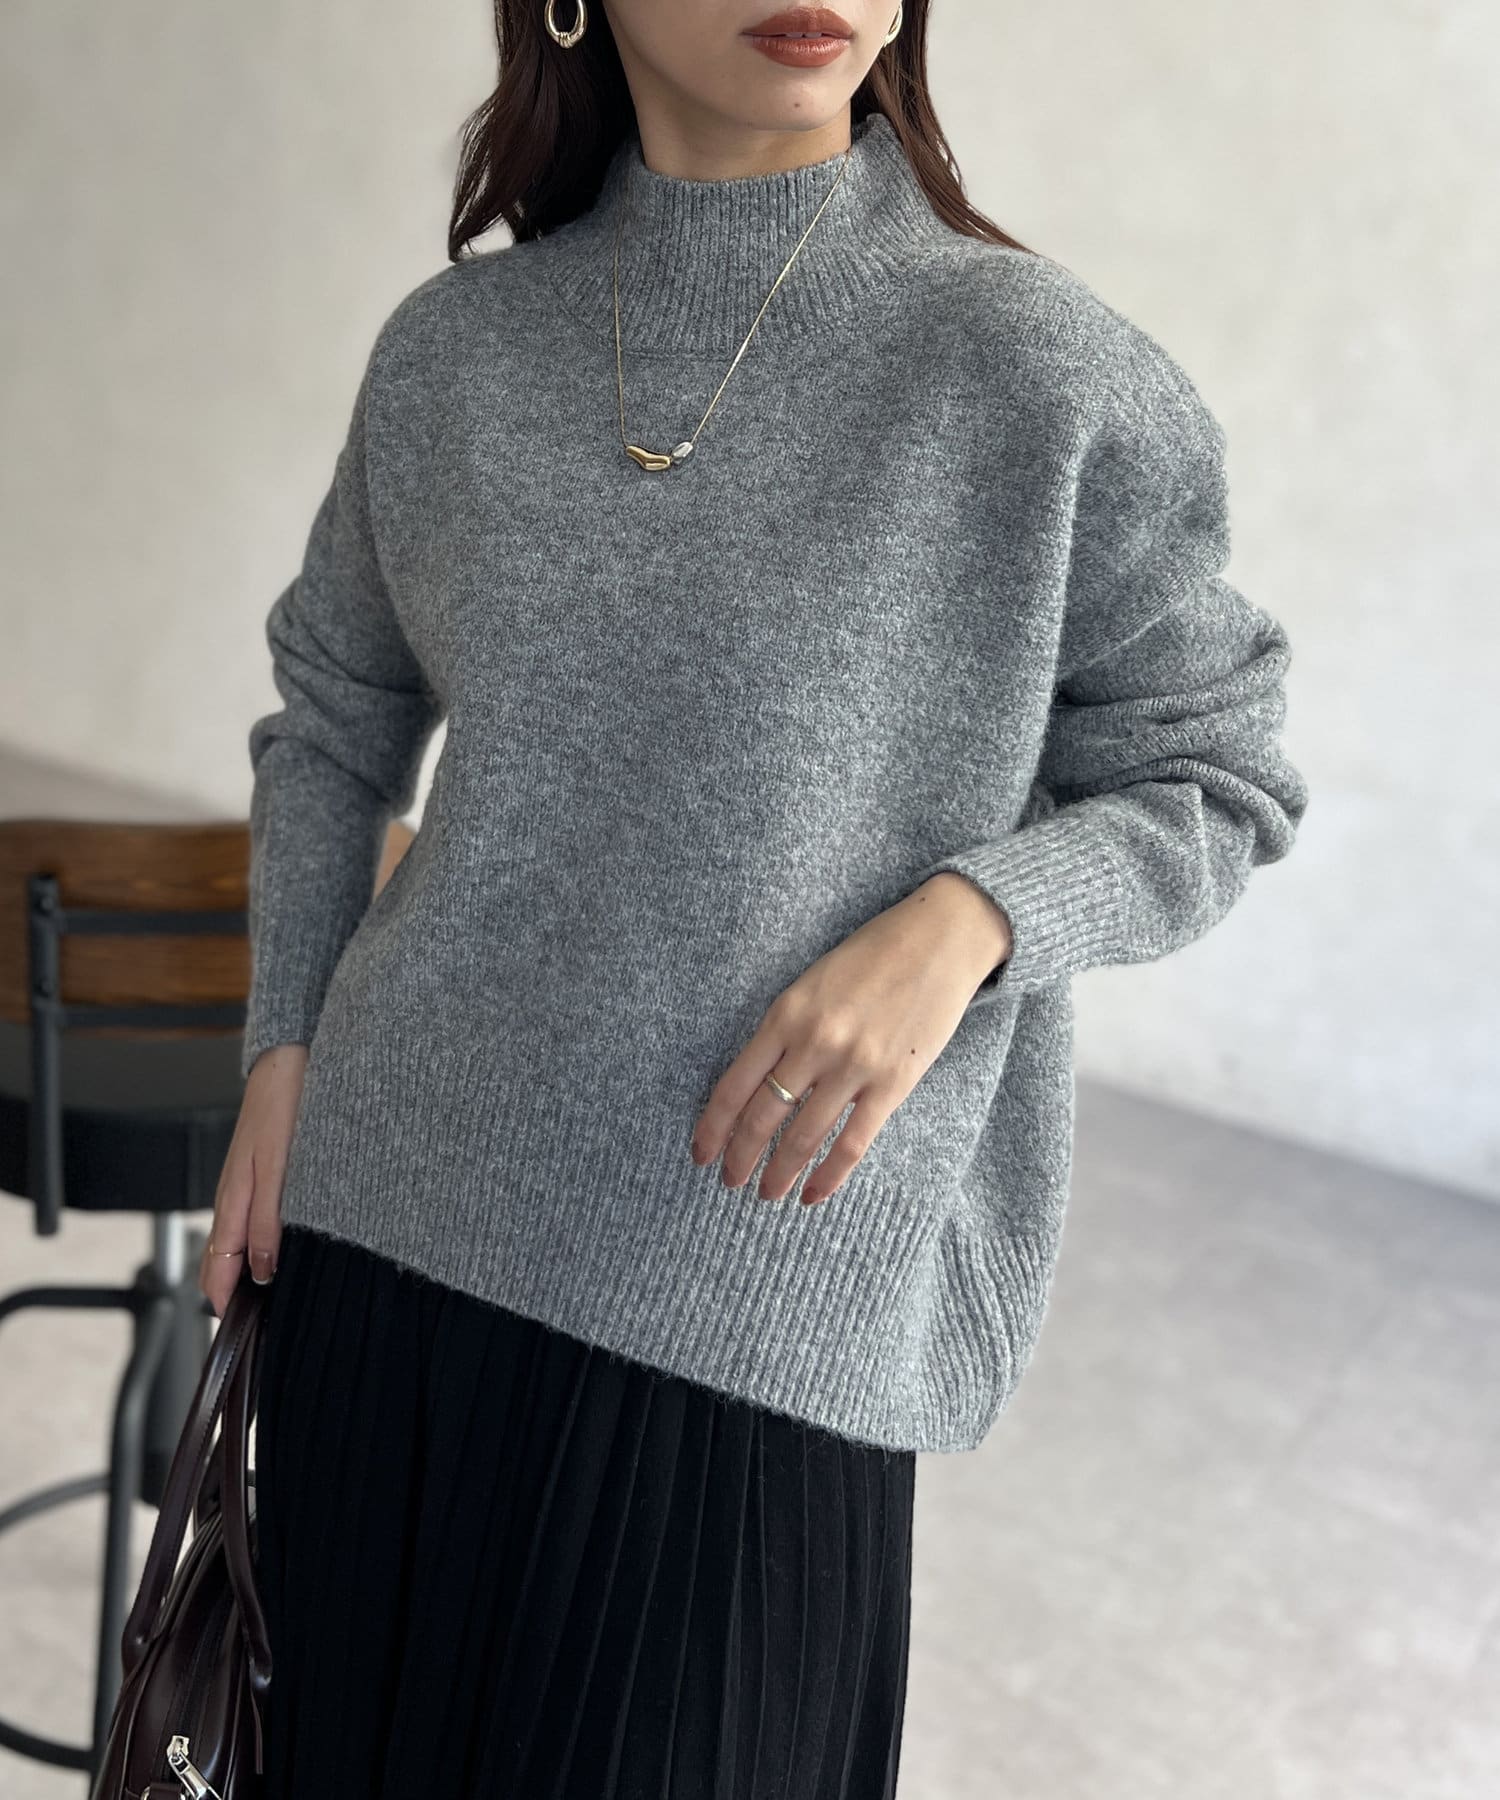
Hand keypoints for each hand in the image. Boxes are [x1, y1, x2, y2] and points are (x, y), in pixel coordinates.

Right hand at [199, 1043, 307, 1316]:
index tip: (245, 1333)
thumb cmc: (282, 1107)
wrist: (288, 1063)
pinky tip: (292, 1249)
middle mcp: (236, 1200)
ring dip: (257, 1270)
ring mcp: (249, 1188)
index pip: (216, 1273)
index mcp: (232, 1204)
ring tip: (286, 1295)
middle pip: (228, 1264)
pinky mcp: (265, 1176)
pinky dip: (268, 1243)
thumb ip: (268, 1220)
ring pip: (244, 1244)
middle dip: (241, 1294)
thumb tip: (263, 1272)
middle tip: (271, 1322)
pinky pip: (258, 1221)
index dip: (226, 1306)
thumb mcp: (278, 1169)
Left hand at [689, 874, 1012, 1205]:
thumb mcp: (812, 983)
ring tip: (768, 1194)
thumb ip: (785, 1030)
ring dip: (780, 1173)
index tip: (701, 1153)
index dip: (713, 1127)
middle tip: (730, 1181)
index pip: (735, 1085)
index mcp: (786, 1014)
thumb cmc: (873, 956)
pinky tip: (812, 1195)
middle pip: (763, 1117)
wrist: (939, 940)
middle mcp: (814, 1043)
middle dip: (740, 1157)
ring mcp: (854, 1066)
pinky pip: (852, 1144)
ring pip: (803, 1138)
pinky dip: (829, 1177)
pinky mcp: (892, 1084)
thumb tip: (759, 1084)